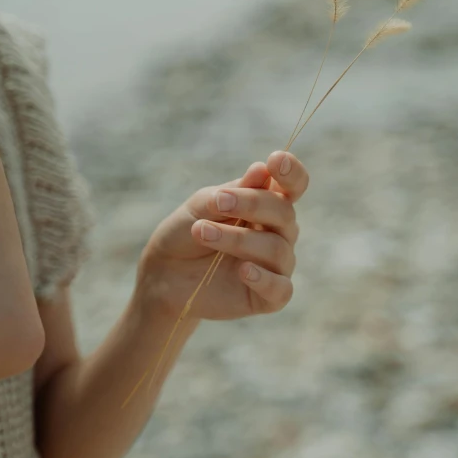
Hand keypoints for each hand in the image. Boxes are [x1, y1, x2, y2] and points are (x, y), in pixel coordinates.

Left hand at [137, 152, 308, 322]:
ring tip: (202, 232)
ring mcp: (276, 266)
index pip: (293, 186)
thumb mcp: (202, 205)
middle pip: (285, 213)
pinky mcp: (268, 297)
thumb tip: (261, 170)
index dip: (291, 172)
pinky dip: (265, 279)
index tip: (274, 160)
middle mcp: (279, 233)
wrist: (164, 273)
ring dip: (239, 239)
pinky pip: (281, 289)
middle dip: (252, 204)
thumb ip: (233, 192)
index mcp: (268, 204)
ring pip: (277, 249)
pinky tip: (243, 270)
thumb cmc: (186, 232)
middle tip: (218, 202)